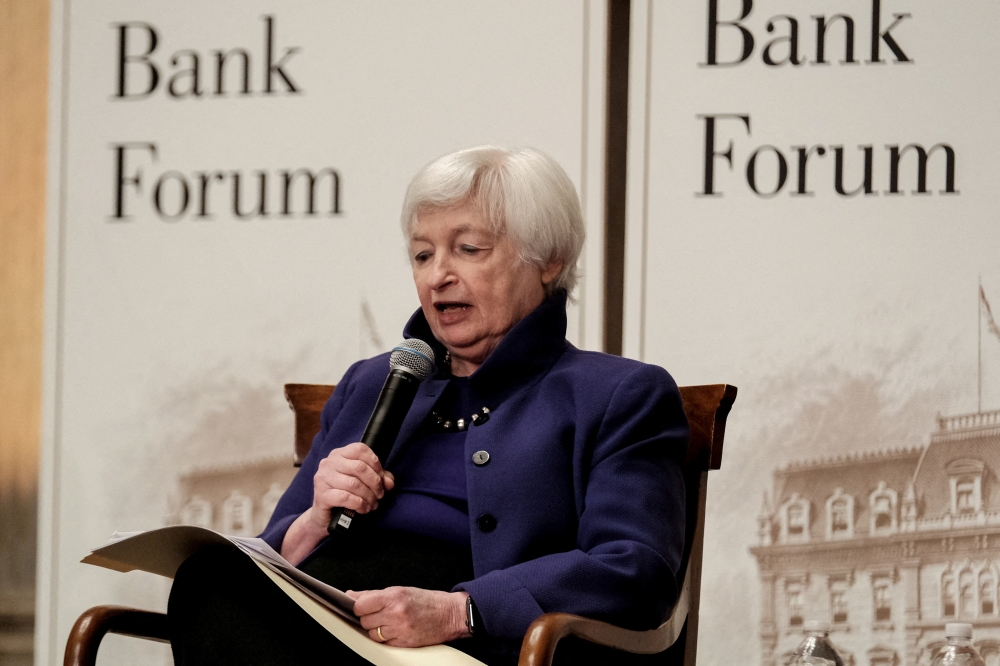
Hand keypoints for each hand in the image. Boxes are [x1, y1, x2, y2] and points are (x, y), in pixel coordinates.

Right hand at [308, 442, 395, 532]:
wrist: (325, 516)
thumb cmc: (344, 495)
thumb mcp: (363, 482)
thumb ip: (378, 478)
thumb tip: (389, 482)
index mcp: (339, 454)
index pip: (360, 449)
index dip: (375, 463)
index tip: (382, 477)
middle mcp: (329, 463)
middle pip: (359, 467)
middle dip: (375, 483)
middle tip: (380, 494)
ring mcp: (323, 478)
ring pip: (353, 483)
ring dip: (368, 496)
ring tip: (373, 504)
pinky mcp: (321, 495)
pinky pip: (345, 497)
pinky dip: (359, 504)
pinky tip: (363, 509)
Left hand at [347, 588, 469, 646]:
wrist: (449, 615)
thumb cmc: (426, 601)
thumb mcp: (400, 590)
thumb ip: (373, 594)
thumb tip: (350, 595)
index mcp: (393, 596)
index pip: (360, 605)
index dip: (359, 606)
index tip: (363, 606)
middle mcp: (395, 613)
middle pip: (364, 621)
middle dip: (369, 618)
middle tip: (380, 613)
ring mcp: (399, 630)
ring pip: (372, 634)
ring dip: (376, 629)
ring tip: (389, 622)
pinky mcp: (403, 643)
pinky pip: (383, 643)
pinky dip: (385, 638)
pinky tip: (395, 630)